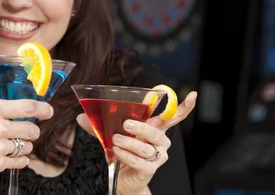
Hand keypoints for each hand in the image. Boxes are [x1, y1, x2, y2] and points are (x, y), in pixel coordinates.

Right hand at [0, 99, 52, 184]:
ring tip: (11, 145)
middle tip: (27, 132)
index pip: (27, 107)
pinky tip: (11, 156)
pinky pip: (19, 161)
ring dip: (24, 146)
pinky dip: (19, 160)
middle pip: (31, 129)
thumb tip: (14, 113)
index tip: (49, 111)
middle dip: (32, 131)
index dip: (42, 109)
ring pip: (26, 146)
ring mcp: (0, 147)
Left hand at [76, 91, 196, 192]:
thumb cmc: (122, 151)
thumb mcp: (110, 135)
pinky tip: (117, 152)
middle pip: (157, 131)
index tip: (193, 95)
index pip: (173, 116)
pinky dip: (127, 156)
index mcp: (154, 128)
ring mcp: (157, 156)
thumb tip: (81, 116)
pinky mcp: (150, 169)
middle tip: (125, 124)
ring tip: (116, 140)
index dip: (183, 106)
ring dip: (130, 143)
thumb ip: (98, 126)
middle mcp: (160, 141)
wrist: (122, 179)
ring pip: (147, 147)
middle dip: (141, 127)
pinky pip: (140, 161)